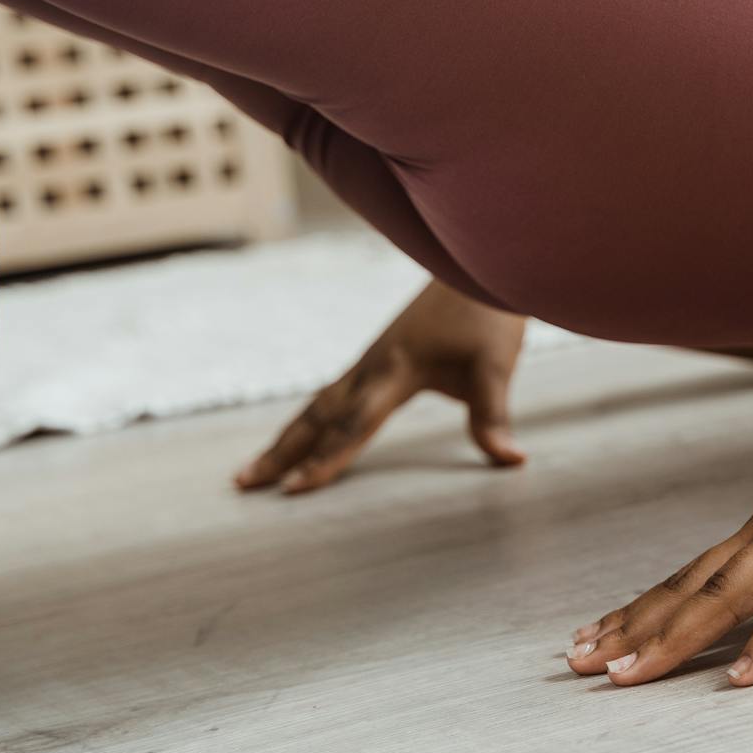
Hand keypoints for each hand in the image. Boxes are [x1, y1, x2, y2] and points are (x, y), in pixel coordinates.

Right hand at [235, 280, 527, 493]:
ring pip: (318, 405)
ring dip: (287, 438)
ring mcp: (370, 360)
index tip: (294, 491)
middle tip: (242, 483)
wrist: (478, 262)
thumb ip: (493, 415)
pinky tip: (302, 433)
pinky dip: (309, 421)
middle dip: (281, 453)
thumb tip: (510, 460)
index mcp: (395, 369)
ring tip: (254, 468)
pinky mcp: (377, 358)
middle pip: (317, 416)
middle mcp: (372, 365)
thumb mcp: (495, 365)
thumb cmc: (488, 314)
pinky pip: (332, 394)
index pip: (354, 425)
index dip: (326, 460)